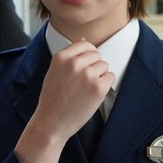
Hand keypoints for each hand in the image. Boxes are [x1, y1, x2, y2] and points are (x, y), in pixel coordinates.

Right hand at [15, 38, 114, 162]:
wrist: (52, 122)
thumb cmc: (52, 98)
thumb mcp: (54, 71)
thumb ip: (69, 56)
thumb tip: (84, 40)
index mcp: (61, 57)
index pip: (84, 44)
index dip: (88, 54)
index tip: (86, 63)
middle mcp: (74, 63)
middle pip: (96, 54)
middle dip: (94, 65)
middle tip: (85, 80)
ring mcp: (87, 75)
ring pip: (104, 65)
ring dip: (100, 75)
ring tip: (87, 88)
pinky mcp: (98, 87)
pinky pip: (110, 77)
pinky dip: (105, 84)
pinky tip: (93, 93)